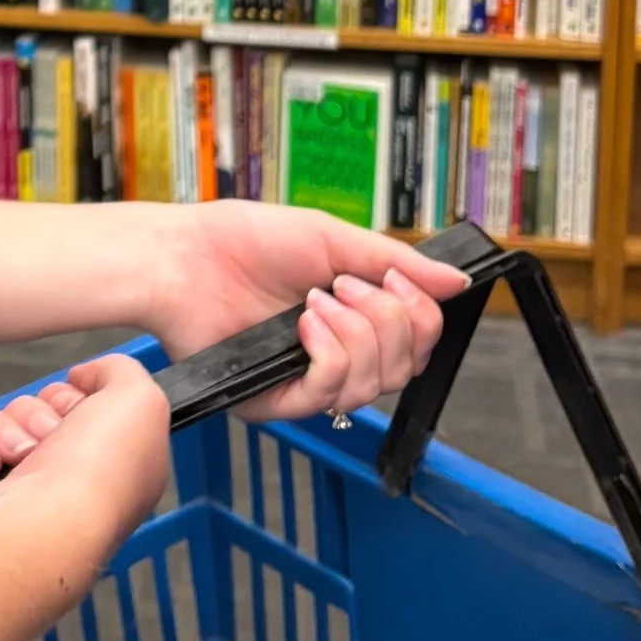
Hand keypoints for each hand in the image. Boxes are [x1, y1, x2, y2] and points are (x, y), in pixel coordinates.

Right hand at [0, 352, 172, 533]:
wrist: (44, 527)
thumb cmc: (99, 469)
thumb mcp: (143, 401)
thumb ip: (123, 373)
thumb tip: (87, 376)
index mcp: (113, 465)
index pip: (83, 409)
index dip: (77, 397)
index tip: (80, 406)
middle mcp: (70, 483)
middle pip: (36, 413)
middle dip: (36, 414)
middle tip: (48, 436)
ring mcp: (22, 495)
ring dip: (3, 432)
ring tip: (17, 458)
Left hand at [133, 201, 466, 426]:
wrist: (184, 256)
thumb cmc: (245, 241)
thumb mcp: (332, 239)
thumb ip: (396, 262)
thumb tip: (455, 280)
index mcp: (353, 317)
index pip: (419, 341)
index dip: (421, 316)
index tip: (397, 280)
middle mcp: (336, 353)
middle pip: (405, 368)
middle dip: (389, 322)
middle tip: (348, 285)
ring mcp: (306, 380)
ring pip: (373, 386)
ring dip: (356, 335)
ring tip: (318, 299)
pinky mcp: (275, 401)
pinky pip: (329, 396)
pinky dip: (329, 355)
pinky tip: (305, 324)